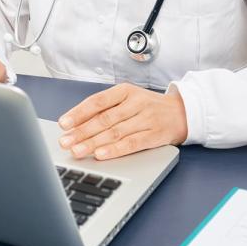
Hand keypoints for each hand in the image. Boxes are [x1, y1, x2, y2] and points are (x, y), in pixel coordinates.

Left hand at [57, 83, 186, 159]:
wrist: (182, 112)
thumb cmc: (147, 107)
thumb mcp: (127, 99)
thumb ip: (106, 109)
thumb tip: (76, 123)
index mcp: (125, 91)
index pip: (97, 101)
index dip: (79, 113)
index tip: (63, 124)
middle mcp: (135, 103)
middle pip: (103, 119)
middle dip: (81, 132)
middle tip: (64, 142)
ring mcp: (146, 119)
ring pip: (115, 132)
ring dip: (93, 143)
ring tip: (77, 151)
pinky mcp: (155, 135)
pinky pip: (132, 144)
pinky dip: (115, 150)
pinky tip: (101, 155)